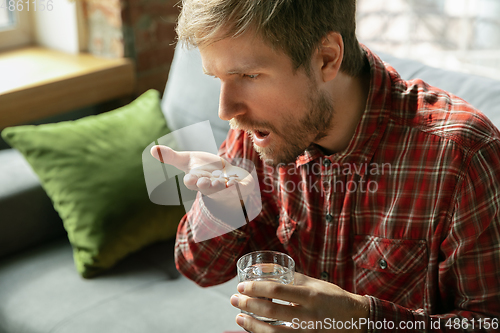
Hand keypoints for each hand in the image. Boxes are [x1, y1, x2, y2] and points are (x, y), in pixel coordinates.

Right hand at [150, 145, 254, 200]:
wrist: (225, 176)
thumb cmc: (204, 168)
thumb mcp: (187, 161)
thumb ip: (171, 157)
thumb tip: (152, 150)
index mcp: (197, 180)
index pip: (191, 182)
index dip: (191, 181)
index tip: (190, 178)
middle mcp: (210, 187)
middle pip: (207, 189)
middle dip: (207, 186)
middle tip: (206, 182)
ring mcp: (225, 189)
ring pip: (224, 191)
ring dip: (223, 188)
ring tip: (225, 183)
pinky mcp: (240, 188)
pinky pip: (240, 189)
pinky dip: (240, 186)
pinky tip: (237, 181)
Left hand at [230, 273, 368, 332]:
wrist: (357, 321)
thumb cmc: (334, 299)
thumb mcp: (316, 285)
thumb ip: (294, 279)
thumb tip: (269, 271)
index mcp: (310, 296)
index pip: (277, 290)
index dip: (255, 288)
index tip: (242, 286)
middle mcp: (309, 316)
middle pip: (271, 312)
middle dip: (248, 305)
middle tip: (235, 300)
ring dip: (252, 326)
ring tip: (239, 318)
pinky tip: (255, 330)